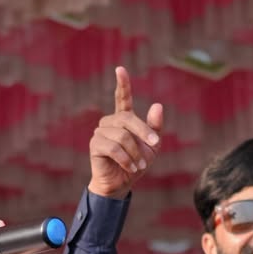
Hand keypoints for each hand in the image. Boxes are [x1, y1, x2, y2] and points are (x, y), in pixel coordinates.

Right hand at [88, 66, 163, 196]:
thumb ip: (155, 127)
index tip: (120, 69)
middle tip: (154, 146)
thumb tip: (157, 105)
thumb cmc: (136, 164)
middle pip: (128, 119)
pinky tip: (131, 167)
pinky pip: (113, 148)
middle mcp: (110, 122)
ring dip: (135, 152)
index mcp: (123, 120)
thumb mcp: (152, 146)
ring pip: (122, 136)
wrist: (122, 184)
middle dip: (143, 132)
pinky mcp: (95, 145)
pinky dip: (125, 159)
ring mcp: (100, 133)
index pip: (122, 98)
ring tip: (139, 165)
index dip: (122, 84)